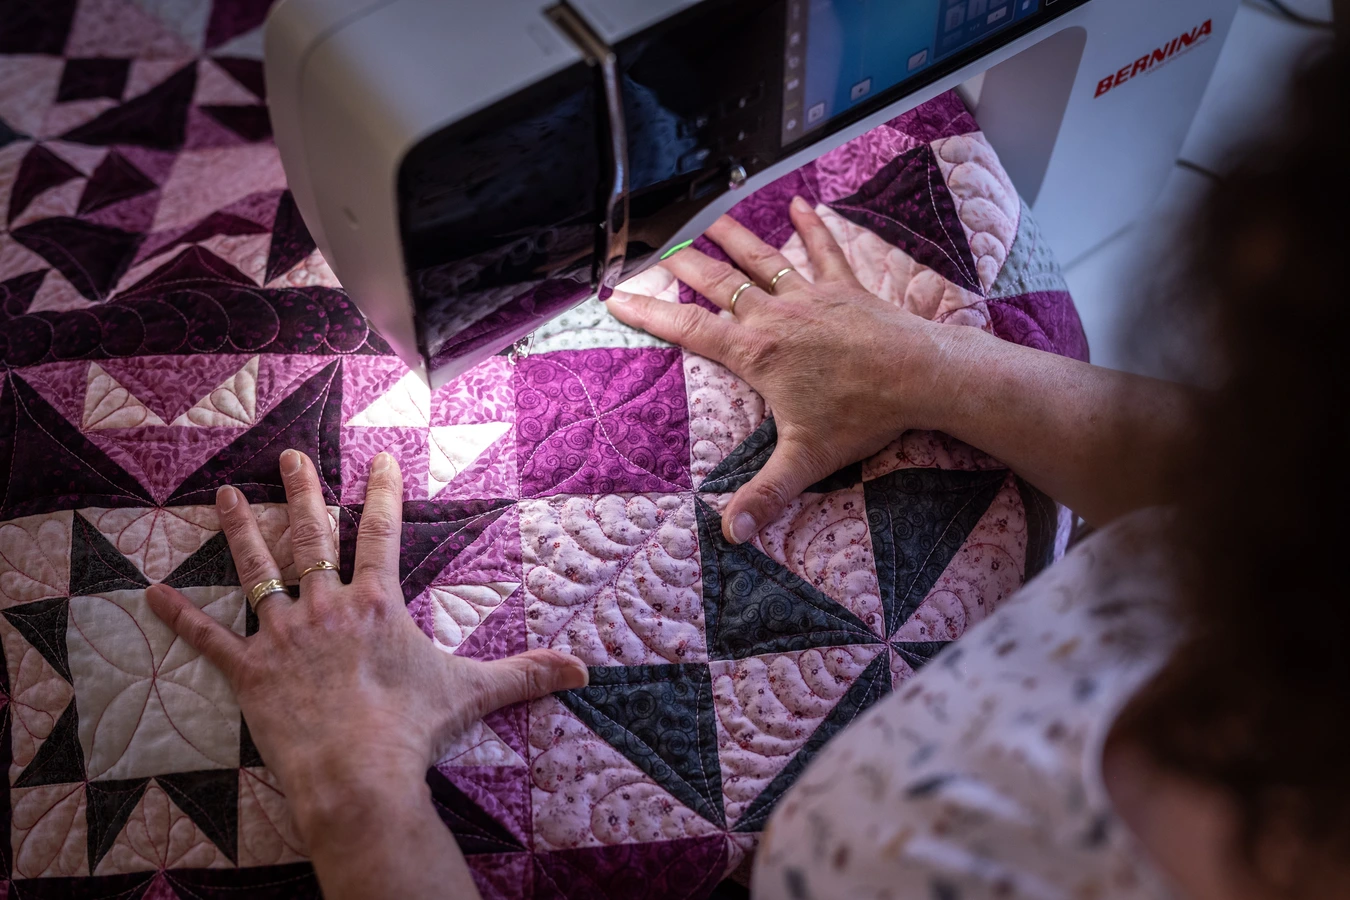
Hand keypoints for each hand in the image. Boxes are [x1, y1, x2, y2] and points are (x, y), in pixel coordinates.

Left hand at [145, 450, 587, 841]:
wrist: (360, 775)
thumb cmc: (413, 730)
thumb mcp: (473, 692)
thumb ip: (525, 674)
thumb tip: (582, 669)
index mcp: (377, 603)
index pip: (383, 532)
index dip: (383, 491)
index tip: (380, 458)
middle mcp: (327, 606)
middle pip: (312, 534)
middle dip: (303, 490)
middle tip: (292, 455)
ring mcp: (284, 635)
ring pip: (256, 569)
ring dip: (239, 529)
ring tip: (224, 494)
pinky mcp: (248, 672)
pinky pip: (208, 638)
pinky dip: (179, 616)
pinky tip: (151, 593)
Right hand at [608, 196, 960, 543]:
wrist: (921, 375)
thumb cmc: (862, 416)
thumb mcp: (806, 460)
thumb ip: (766, 495)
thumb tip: (733, 534)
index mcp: (756, 352)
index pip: (689, 329)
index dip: (650, 313)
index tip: (618, 298)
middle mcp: (776, 315)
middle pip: (718, 284)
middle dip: (684, 267)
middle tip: (658, 254)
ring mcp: (812, 296)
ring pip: (763, 260)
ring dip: (735, 239)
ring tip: (710, 220)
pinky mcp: (847, 288)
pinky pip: (825, 250)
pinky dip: (812, 226)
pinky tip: (801, 203)